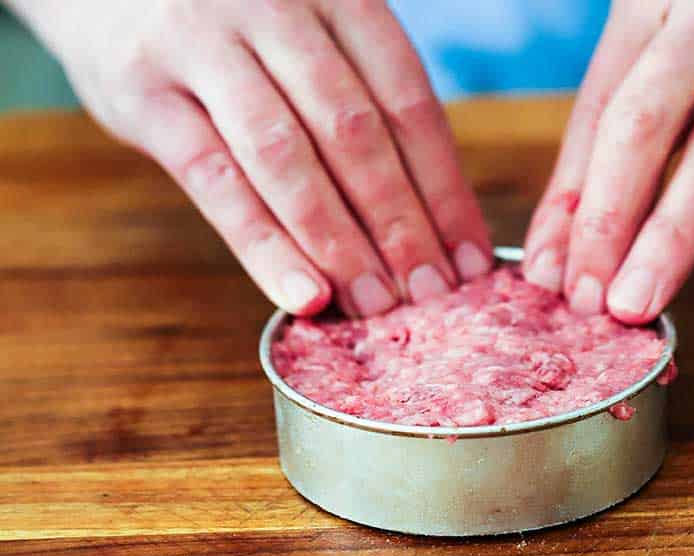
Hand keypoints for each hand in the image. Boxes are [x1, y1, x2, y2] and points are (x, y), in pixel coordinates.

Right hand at [15, 0, 491, 314]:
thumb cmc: (220, 17)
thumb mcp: (297, 23)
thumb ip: (350, 93)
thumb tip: (425, 218)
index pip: (405, 99)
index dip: (444, 187)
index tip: (471, 259)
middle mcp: (272, 5)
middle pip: (354, 131)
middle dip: (401, 225)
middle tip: (433, 298)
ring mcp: (202, 43)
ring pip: (288, 158)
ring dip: (340, 243)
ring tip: (376, 308)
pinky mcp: (143, 91)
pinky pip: (214, 181)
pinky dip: (264, 245)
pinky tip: (302, 295)